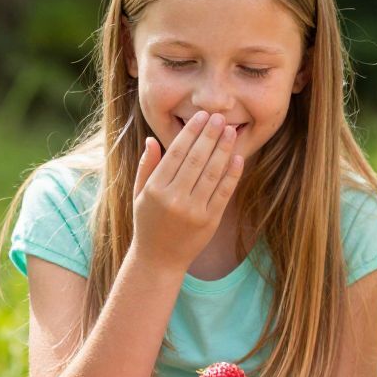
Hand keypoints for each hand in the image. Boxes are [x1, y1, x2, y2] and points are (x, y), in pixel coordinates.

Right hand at [130, 111, 241, 271]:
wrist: (159, 259)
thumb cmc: (148, 223)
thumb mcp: (139, 194)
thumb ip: (146, 167)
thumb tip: (151, 139)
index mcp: (156, 189)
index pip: (176, 153)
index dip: (191, 132)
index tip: (201, 117)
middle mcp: (174, 198)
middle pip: (197, 159)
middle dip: (210, 135)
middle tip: (220, 117)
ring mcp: (194, 211)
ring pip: (212, 173)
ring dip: (223, 149)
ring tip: (230, 131)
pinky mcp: (210, 221)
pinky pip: (223, 192)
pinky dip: (231, 174)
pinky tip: (237, 157)